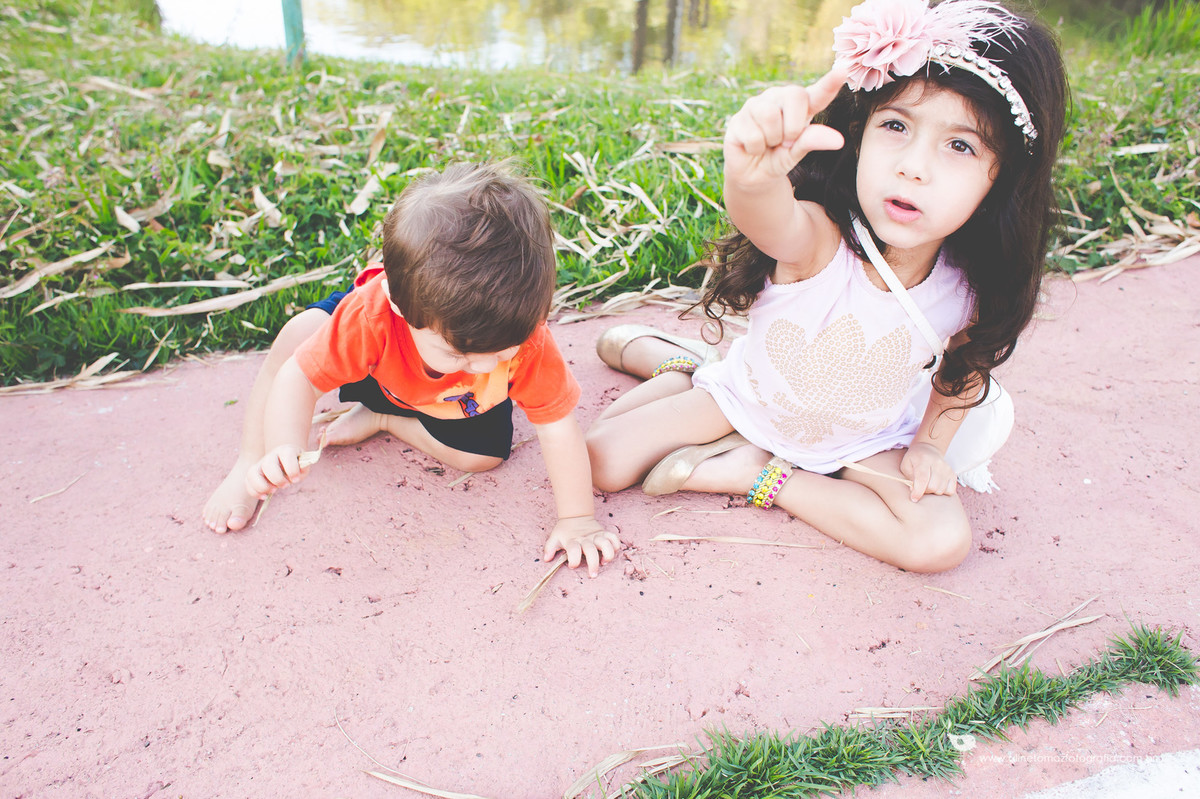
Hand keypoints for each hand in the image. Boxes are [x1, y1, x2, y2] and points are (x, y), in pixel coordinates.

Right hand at [245, 444, 309, 499]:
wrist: (286, 460)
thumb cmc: (296, 465)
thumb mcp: (303, 466)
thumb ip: (302, 469)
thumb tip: (295, 476)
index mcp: (286, 450)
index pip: (287, 455)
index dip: (292, 469)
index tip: (296, 479)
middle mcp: (271, 456)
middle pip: (268, 464)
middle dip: (277, 478)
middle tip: (286, 485)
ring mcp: (261, 464)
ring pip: (253, 473)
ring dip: (262, 485)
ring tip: (273, 490)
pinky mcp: (254, 473)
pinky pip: (248, 482)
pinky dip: (254, 491)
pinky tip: (264, 496)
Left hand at [543, 516, 620, 577]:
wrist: (575, 516)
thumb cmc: (564, 531)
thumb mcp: (554, 538)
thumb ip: (549, 548)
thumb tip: (547, 559)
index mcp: (572, 540)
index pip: (573, 550)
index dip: (573, 560)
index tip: (572, 566)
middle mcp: (585, 538)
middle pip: (591, 550)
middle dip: (593, 564)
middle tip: (592, 575)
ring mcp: (596, 535)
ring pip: (606, 544)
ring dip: (607, 555)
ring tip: (604, 562)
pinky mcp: (604, 533)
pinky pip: (614, 538)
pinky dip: (615, 546)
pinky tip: (610, 554)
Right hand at [723, 66, 846, 185]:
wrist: (752, 176)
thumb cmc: (778, 159)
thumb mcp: (798, 153)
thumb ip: (813, 141)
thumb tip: (838, 140)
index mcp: (801, 106)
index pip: (817, 93)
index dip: (829, 83)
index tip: (842, 71)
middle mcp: (778, 99)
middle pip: (795, 95)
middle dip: (793, 126)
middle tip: (785, 142)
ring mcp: (756, 105)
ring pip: (770, 115)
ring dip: (772, 139)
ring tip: (767, 144)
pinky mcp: (738, 119)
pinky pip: (753, 134)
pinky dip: (756, 148)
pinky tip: (752, 147)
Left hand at [900, 443, 957, 501]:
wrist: (928, 450)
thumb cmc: (914, 460)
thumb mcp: (906, 465)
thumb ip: (909, 478)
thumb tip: (914, 490)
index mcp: (923, 460)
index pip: (922, 479)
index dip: (918, 491)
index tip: (914, 498)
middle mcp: (937, 464)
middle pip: (932, 486)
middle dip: (924, 491)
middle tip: (920, 487)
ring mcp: (947, 469)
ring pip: (941, 490)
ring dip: (933, 492)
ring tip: (928, 485)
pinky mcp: (953, 474)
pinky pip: (950, 491)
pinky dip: (943, 492)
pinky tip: (937, 486)